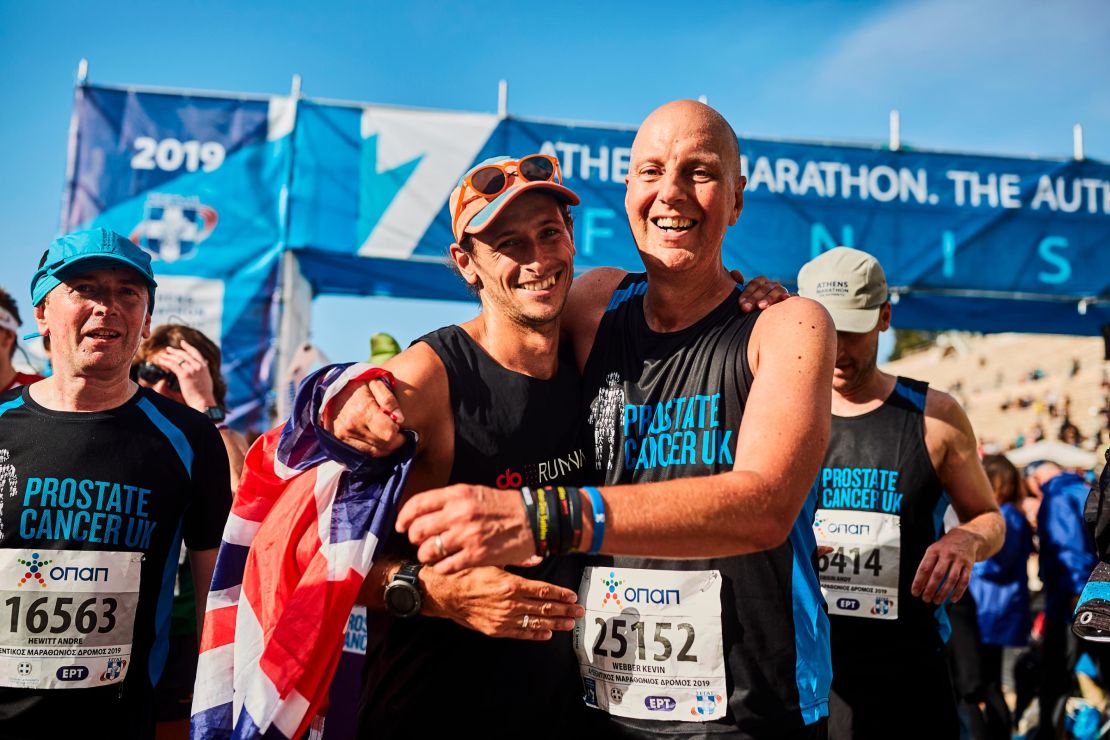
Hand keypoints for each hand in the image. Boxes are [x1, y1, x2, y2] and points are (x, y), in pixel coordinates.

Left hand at [158, 341, 217, 410]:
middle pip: (184, 354)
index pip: (195, 352)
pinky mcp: (184, 375)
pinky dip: (166, 362)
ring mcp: (192, 369)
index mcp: (204, 366)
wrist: (203, 401)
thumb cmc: (205, 393)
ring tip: (162, 355)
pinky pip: (173, 365)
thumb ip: (205, 369)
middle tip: (168, 349)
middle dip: (175, 351)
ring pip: (177, 359)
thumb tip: (206, 362)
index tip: (182, 343)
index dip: (188, 347)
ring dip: (168, 357)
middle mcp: (198, 366)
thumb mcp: (207, 378)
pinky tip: (161, 361)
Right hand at [323, 376, 405, 456]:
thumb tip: (400, 419)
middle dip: (395, 441)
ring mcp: (344, 435)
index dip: (400, 434)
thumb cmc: (357, 384)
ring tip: (387, 434)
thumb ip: (389, 399)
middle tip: (397, 431)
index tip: (400, 427)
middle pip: (383, 446)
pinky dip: (373, 448)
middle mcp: (353, 426)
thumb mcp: (375, 382)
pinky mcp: (340, 440)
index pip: (389, 435)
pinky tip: (376, 438)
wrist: (330, 387)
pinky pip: (362, 452)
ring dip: (385, 447)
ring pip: (374, 452)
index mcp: (364, 411)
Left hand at [396, 484, 535, 573]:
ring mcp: (467, 536)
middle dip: (413, 539)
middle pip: (417, 530)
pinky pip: (445, 566)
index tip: (401, 526)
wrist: (534, 520)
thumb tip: (421, 512)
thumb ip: (448, 501)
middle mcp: (459, 514)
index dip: (403, 518)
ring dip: (426, 556)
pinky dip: (441, 567)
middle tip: (420, 542)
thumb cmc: (503, 506)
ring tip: (433, 555)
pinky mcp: (476, 556)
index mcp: (457, 495)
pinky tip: (447, 564)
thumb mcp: (474, 492)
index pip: (417, 505)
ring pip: (427, 551)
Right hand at [422, 566, 583, 639]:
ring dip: (555, 624)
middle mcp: (510, 604)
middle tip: (580, 611)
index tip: (573, 596)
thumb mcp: (491, 559)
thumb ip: (517, 560)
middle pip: (545, 608)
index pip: (544, 590)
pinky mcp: (495, 630)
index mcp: (511, 585)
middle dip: (565, 610)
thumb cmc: (466, 572)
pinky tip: (547, 634)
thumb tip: (538, 556)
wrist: (443, 593)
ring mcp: (503, 619)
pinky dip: (535, 634)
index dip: (561, 594)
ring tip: (570, 624)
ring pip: (536, 623)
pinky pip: (520, 633)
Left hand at [730, 271, 791, 312]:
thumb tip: (735, 272)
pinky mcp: (792, 300)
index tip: (740, 304)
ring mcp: (783, 292)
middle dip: (754, 298)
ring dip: (769, 298)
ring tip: (761, 307)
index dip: (747, 293)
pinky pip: (793, 296)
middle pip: (765, 288)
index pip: (755, 284)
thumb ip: (738, 285)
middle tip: (746, 309)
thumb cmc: (753, 310)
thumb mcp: (744, 300)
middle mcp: (772, 286)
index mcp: (761, 284)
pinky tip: (786, 299)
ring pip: (778, 291)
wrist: (771, 323)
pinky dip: (790, 296)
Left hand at [911, 528, 978, 603]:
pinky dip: (958, 592)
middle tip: (926, 599)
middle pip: (938, 574)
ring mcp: (959, 559)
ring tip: (937, 601)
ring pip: (951, 579)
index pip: (924, 568)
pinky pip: (964, 580)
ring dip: (944, 592)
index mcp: (934, 550)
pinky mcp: (969, 565)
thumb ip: (927, 565)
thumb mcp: (933, 551)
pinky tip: (953, 599)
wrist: (966, 537)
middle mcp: (947, 554)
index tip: (915, 592)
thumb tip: (920, 584)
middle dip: (931, 588)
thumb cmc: (945, 547)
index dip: (919, 581)